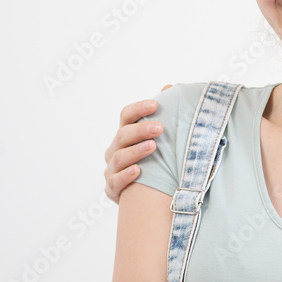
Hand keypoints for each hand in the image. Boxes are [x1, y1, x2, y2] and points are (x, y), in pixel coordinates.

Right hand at [104, 86, 171, 201]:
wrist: (143, 194)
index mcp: (125, 134)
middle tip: (160, 127)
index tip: (155, 104)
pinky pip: (115, 182)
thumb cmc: (152, 161)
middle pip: (123, 135)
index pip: (126, 116)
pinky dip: (125, 176)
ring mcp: (111, 169)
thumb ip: (163, 115)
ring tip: (153, 147)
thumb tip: (170, 87)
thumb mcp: (157, 138)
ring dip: (136, 151)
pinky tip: (138, 171)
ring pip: (118, 157)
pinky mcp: (112, 188)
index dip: (139, 109)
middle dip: (141, 130)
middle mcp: (115, 149)